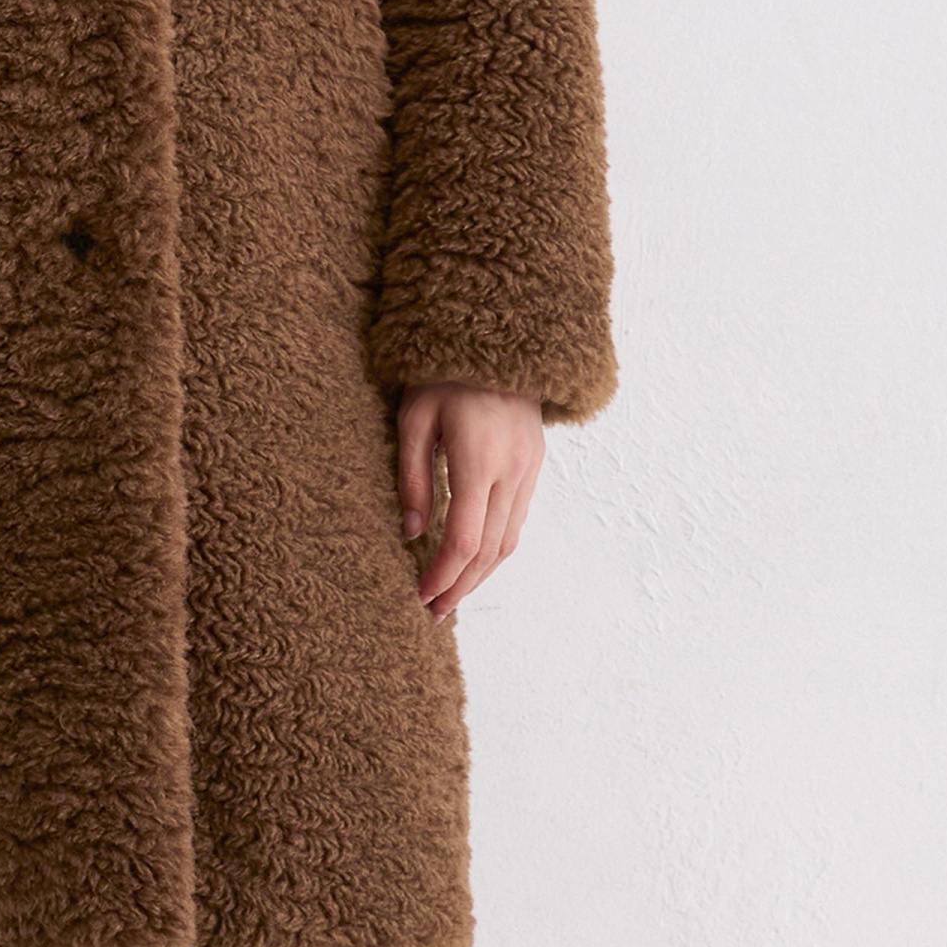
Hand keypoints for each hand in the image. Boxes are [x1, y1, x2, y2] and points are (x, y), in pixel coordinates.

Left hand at [396, 382, 543, 625]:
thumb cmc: (443, 372)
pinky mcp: (535, 463)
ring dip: (481, 573)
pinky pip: (517, 518)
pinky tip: (474, 557)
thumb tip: (411, 531)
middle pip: (489, 550)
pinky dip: (495, 547)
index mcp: (479, 460)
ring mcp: (529, 468)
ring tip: (451, 594)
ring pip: (509, 539)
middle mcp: (512, 470)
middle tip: (433, 612)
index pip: (463, 538)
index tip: (421, 595)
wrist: (501, 335)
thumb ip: (412, 476)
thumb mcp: (415, 417)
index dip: (442, 574)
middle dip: (461, 586)